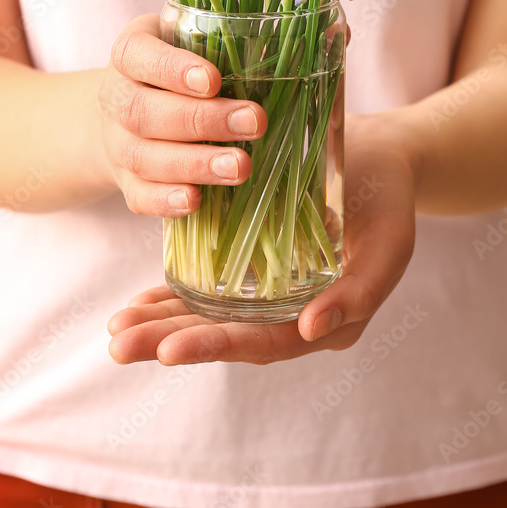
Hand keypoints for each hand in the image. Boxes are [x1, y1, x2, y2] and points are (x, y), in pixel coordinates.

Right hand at [98, 14, 267, 215]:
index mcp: (130, 54)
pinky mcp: (126, 181)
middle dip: (201, 120)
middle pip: (143, 111)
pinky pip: (138, 196)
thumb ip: (228, 42)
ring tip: (240, 167)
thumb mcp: (190, 42)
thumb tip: (305, 45)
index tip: (212, 80)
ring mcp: (117, 143)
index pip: (136, 54)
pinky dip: (165, 201)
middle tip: (253, 124)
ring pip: (143, 157)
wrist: (126, 112)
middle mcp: (116, 97)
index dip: (172, 69)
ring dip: (194, 164)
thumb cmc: (177, 70)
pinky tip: (196, 200)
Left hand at [107, 117, 415, 363]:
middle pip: (227, 336)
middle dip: (169, 341)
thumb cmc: (388, 200)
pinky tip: (139, 303)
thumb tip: (309, 330)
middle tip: (119, 345)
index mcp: (327, 323)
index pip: (265, 342)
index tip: (168, 350)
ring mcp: (271, 295)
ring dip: (162, 324)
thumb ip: (358, 293)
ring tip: (117, 330)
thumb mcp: (388, 245)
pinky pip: (209, 290)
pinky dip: (173, 297)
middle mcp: (293, 317)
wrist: (379, 157)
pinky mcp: (254, 268)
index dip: (216, 346)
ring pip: (210, 317)